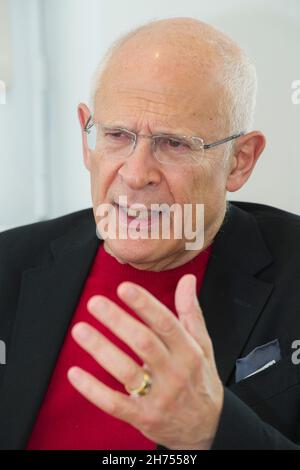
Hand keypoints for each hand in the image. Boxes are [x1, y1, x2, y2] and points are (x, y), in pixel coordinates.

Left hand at [67, 274, 223, 449]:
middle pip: (143, 343)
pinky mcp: (143, 417)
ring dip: (101, 349)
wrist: (207, 428)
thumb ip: (191, 312)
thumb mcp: (203, 345)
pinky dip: (93, 389)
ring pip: (126, 371)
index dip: (144, 304)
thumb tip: (187, 280)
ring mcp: (159, 397)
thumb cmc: (201, 380)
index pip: (165, 323)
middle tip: (95, 302)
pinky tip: (75, 373)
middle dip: (118, 321)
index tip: (124, 288)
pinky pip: (115, 404)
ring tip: (80, 330)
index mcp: (189, 352)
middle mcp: (175, 373)